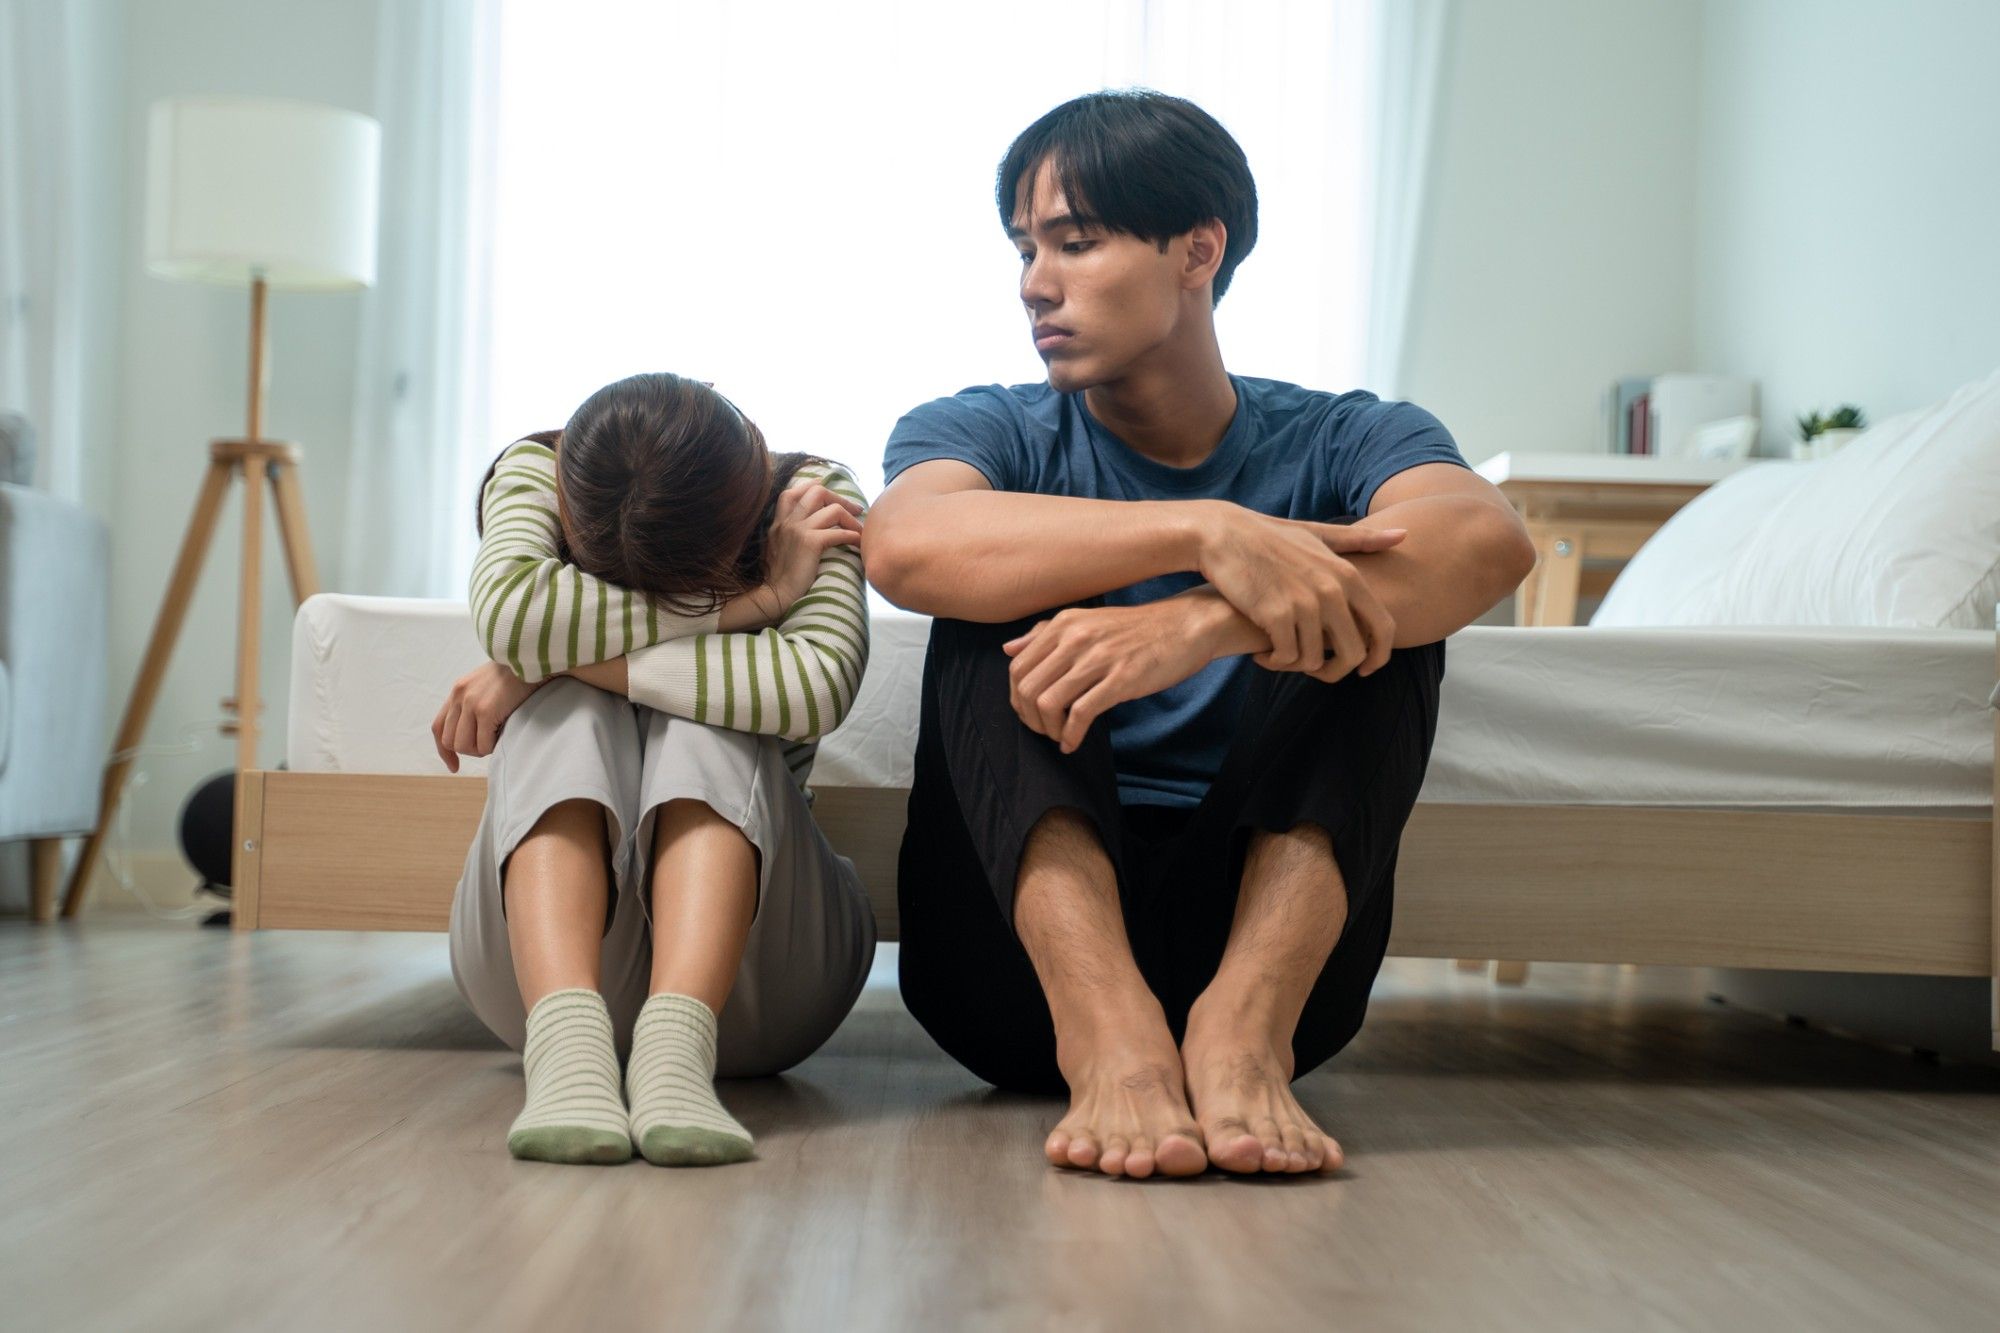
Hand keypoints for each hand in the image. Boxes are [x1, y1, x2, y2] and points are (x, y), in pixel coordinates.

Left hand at [431, 661, 542, 772]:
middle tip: (488, 745)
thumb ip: (475, 703)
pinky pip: (483, 744)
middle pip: (449, 741)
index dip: (444, 751)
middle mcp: (459, 696)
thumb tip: (473, 734)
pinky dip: (493, 747)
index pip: (439, 727)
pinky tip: (503, 735)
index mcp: (458, 690)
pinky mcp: (486, 710)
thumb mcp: (488, 685)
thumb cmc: (518, 674)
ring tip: (496, 739)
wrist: (532, 658)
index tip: (454, 766)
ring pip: (463, 746)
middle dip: (468, 750)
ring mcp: (471, 703)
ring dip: (480, 749)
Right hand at [762, 477, 864, 611]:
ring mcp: (797, 530)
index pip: (792, 492)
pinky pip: (838, 532)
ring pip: (832, 509)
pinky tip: (858, 543)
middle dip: (839, 498)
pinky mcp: (809, 543)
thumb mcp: (777, 549)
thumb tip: (806, 528)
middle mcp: (787, 522)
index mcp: (778, 523)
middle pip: (817, 492)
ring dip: (851, 519)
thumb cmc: (779, 579)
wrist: (774, 596)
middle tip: (855, 509)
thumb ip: (788, 535)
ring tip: (859, 531)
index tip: (827, 488)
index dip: (811, 485)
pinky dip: (853, 536)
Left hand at [1000, 599, 1217, 752]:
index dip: (1016, 698)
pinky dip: (1070, 736)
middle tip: (1043, 731)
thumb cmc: (1136, 629)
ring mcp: (1098, 659)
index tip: (1030, 713)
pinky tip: (1072, 744)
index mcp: (1063, 624)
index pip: (1018, 667)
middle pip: (1027, 688)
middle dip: (1029, 718)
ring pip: (1048, 702)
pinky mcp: (1121, 679)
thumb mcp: (1086, 621)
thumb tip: (1008, 648)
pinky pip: (1080, 714)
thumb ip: (1044, 633)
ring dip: (1048, 730)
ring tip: (1059, 737)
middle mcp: (1075, 638)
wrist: (1185, 625)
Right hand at [1198, 507, 1406, 678]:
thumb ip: (1360, 539)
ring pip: (1315, 661)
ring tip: (1279, 654)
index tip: (1363, 668)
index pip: (1383, 628)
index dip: (1378, 656)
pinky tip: (1261, 653)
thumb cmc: (1269, 537)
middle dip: (1334, 671)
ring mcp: (1304, 603)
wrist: (1221, 535)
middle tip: (1312, 669)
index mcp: (1348, 575)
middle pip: (1353, 654)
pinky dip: (1274, 661)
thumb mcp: (1317, 534)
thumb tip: (1404, 534)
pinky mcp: (1276, 614)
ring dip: (1296, 665)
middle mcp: (1332, 590)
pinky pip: (1287, 658)